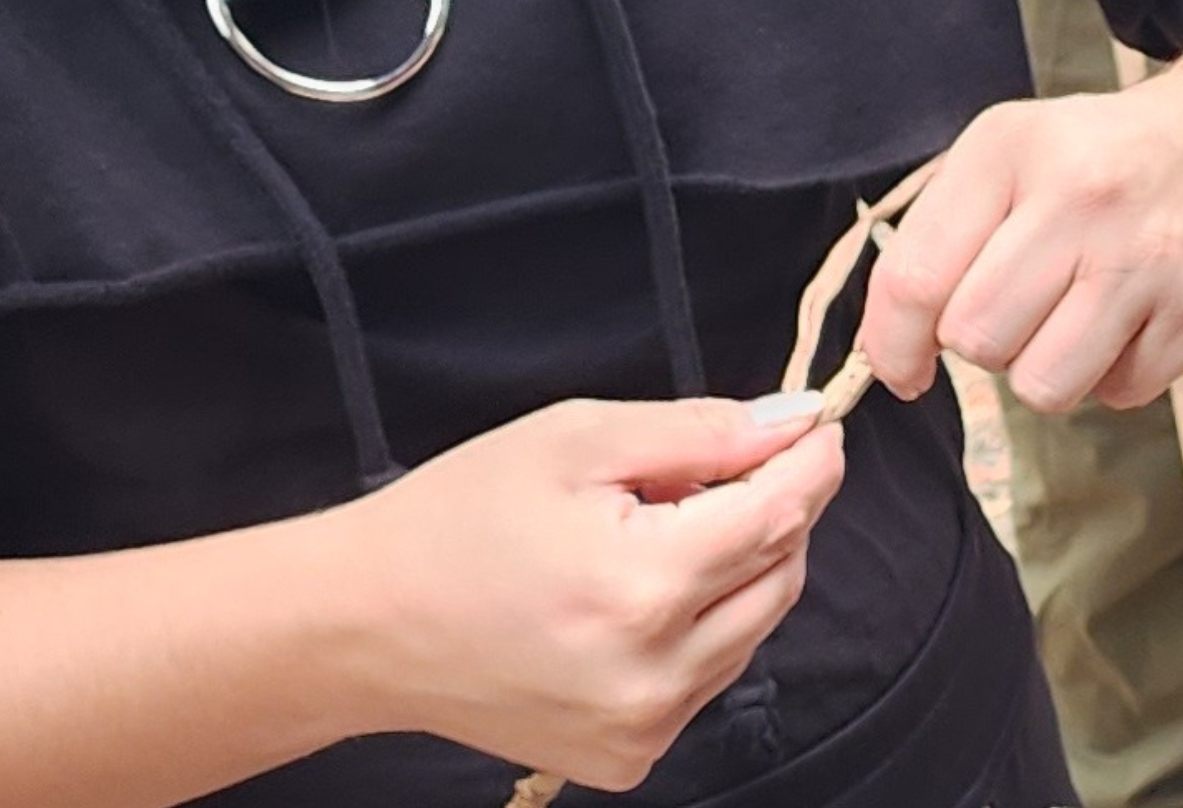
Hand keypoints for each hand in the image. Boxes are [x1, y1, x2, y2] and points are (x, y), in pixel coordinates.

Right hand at [327, 395, 842, 784]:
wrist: (367, 625)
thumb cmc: (460, 516)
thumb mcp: (577, 437)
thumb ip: (700, 432)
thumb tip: (794, 424)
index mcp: (643, 586)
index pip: (782, 515)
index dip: (810, 462)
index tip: (815, 427)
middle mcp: (654, 674)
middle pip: (781, 574)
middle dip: (773, 511)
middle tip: (717, 467)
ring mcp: (643, 729)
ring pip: (752, 628)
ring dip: (735, 569)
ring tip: (654, 530)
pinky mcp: (628, 758)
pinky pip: (707, 677)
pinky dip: (698, 626)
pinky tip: (632, 594)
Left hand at [851, 58, 1182, 416]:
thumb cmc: (1116, 152)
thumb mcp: (1022, 150)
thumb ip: (947, 236)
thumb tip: (888, 352)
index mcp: (1016, 145)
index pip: (915, 278)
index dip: (891, 344)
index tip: (903, 364)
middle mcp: (1082, 194)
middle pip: (976, 340)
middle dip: (986, 344)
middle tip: (1023, 307)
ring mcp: (1150, 254)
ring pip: (1043, 385)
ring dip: (1048, 367)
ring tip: (1079, 314)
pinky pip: (1121, 393)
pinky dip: (1117, 371)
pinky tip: (1138, 313)